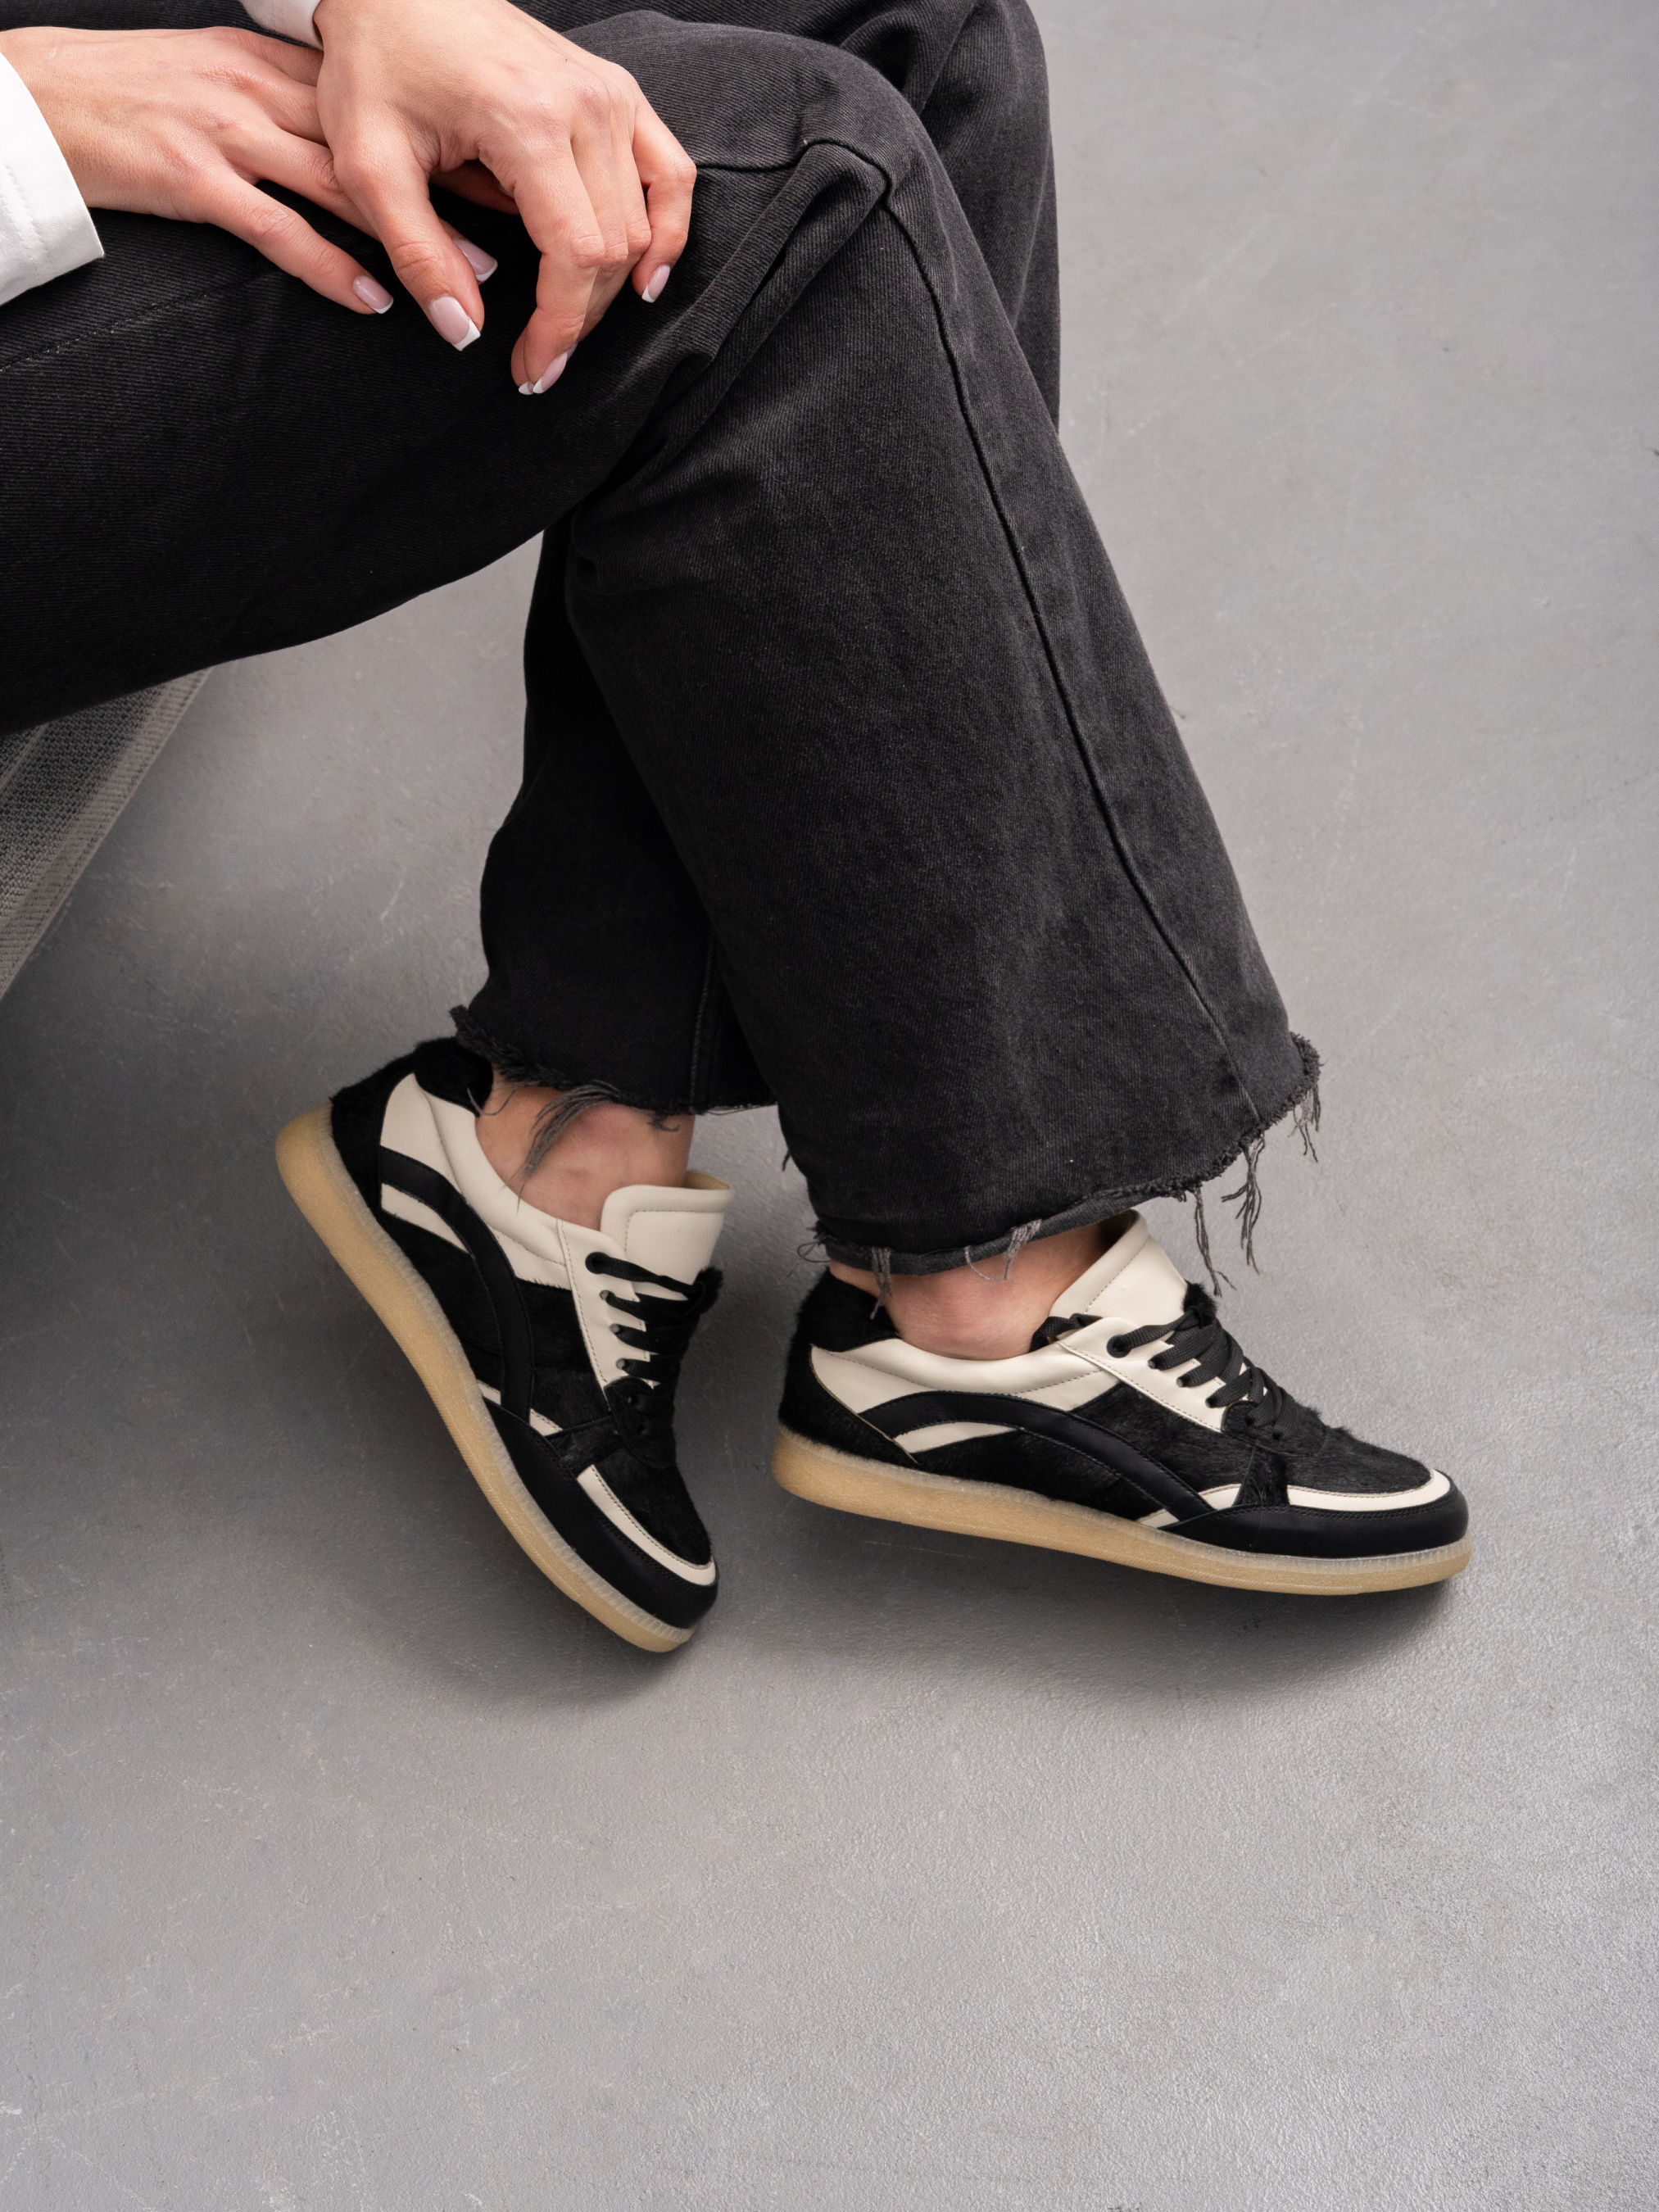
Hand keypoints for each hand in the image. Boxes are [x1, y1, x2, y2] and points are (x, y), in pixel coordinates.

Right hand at [0, 22, 460, 316]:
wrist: (30, 96)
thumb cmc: (123, 98)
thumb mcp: (212, 79)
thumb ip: (279, 104)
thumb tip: (347, 140)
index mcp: (264, 61)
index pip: (373, 105)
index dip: (444, 141)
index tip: (504, 176)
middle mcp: (255, 89)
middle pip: (375, 145)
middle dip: (453, 190)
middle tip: (517, 231)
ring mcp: (226, 132)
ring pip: (342, 187)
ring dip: (415, 237)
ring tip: (472, 279)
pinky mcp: (194, 178)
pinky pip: (280, 230)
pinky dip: (334, 268)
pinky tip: (378, 299)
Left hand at [310, 0, 696, 387]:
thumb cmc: (376, 66)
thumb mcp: (368, 165)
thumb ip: (417, 254)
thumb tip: (464, 333)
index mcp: (527, 121)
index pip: (575, 254)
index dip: (559, 326)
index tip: (531, 369)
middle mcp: (585, 104)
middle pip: (614, 248)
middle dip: (581, 317)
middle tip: (541, 359)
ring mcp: (611, 93)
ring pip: (644, 222)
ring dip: (616, 287)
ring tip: (576, 323)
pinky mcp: (619, 91)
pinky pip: (670, 173)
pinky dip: (668, 230)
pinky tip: (646, 276)